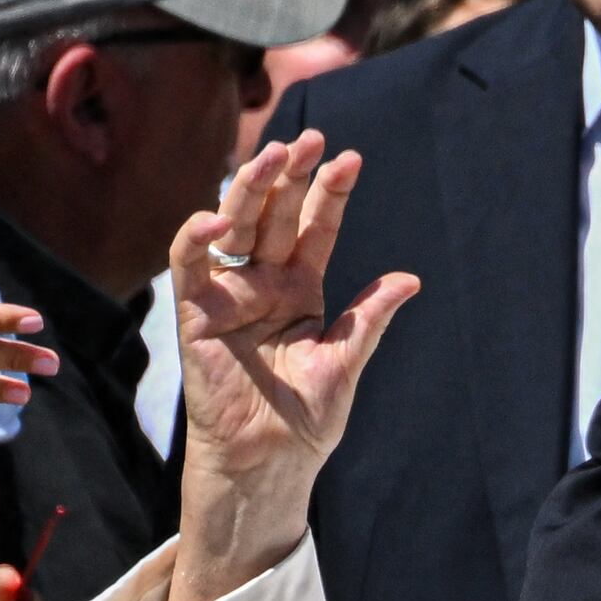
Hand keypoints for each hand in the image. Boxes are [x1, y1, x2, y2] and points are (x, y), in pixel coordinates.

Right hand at [170, 131, 419, 600]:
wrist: (269, 461)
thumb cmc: (305, 420)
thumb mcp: (346, 362)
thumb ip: (369, 317)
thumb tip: (410, 278)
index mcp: (301, 289)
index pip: (316, 229)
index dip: (331, 195)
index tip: (350, 160)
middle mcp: (264, 283)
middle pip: (276, 216)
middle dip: (292, 177)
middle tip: (310, 140)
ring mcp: (230, 294)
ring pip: (237, 226)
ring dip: (252, 189)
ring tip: (273, 155)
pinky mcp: (195, 312)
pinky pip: (190, 264)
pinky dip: (198, 236)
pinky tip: (220, 217)